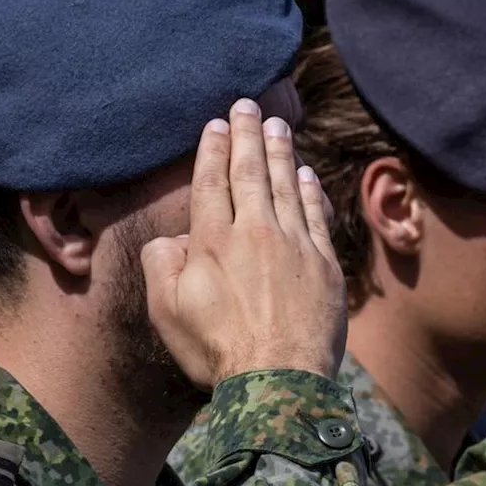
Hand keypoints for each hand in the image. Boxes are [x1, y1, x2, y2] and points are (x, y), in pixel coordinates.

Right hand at [142, 99, 346, 388]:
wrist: (278, 381)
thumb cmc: (215, 350)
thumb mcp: (165, 311)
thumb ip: (161, 266)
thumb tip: (172, 240)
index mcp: (212, 242)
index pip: (211, 182)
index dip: (213, 149)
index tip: (216, 124)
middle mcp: (254, 233)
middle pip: (250, 172)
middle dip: (247, 135)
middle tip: (248, 104)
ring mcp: (294, 246)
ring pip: (286, 185)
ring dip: (281, 151)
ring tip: (278, 124)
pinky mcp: (324, 266)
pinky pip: (315, 216)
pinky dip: (310, 191)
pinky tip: (307, 173)